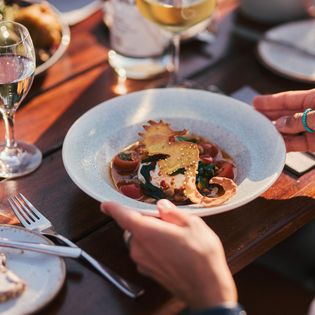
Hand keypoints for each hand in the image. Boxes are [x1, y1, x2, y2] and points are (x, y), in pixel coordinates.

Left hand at [101, 199, 236, 309]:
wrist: (208, 289)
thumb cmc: (201, 256)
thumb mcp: (192, 224)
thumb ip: (172, 213)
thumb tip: (161, 206)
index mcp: (147, 232)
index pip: (123, 216)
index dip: (113, 208)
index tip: (106, 205)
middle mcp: (139, 248)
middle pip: (134, 227)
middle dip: (145, 221)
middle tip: (165, 220)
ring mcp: (142, 262)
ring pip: (140, 240)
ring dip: (150, 235)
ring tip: (173, 237)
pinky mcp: (148, 272)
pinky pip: (145, 253)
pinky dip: (153, 247)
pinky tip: (172, 250)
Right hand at [253, 89, 314, 151]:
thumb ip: (300, 119)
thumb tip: (280, 124)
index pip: (289, 99)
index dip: (271, 101)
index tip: (255, 102)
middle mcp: (313, 113)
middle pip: (286, 114)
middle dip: (269, 116)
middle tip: (252, 119)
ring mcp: (314, 129)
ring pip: (290, 131)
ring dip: (275, 133)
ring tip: (259, 134)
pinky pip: (297, 144)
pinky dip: (285, 145)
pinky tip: (273, 145)